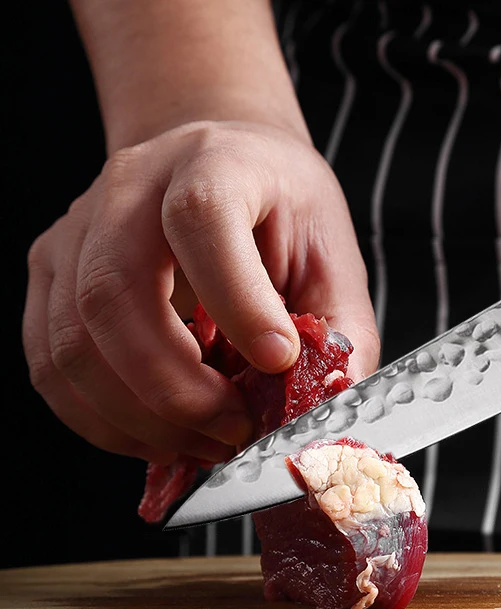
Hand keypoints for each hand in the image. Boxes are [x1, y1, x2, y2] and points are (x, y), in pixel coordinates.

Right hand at [24, 120, 379, 464]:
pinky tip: (160, 435)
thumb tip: (328, 409)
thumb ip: (340, 329)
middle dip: (178, 389)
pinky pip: (52, 368)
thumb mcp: (332, 256)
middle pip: (114, 294)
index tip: (277, 360)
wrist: (217, 166)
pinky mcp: (51, 277)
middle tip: (236, 429)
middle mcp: (128, 190)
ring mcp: (77, 234)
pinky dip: (105, 421)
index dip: (237, 300)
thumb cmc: (278, 211)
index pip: (200, 220)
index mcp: (213, 164)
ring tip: (205, 442)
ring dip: (140, 419)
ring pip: (73, 345)